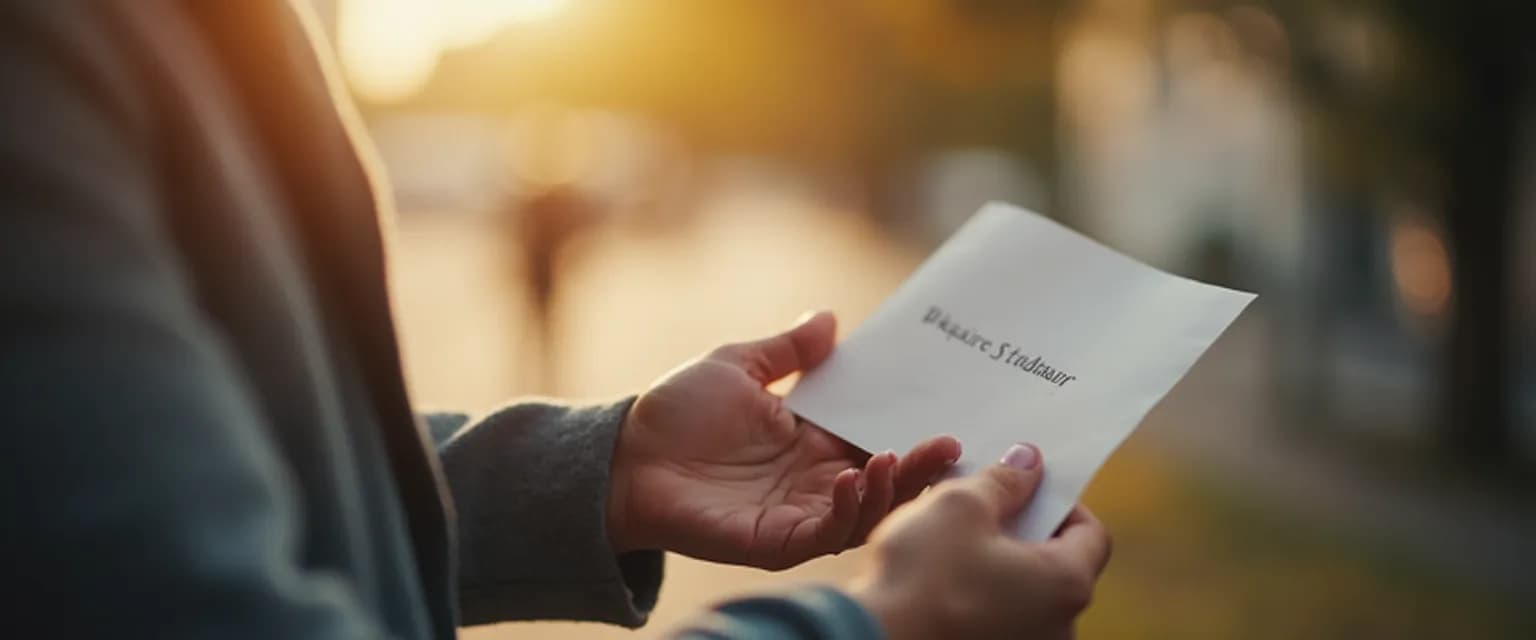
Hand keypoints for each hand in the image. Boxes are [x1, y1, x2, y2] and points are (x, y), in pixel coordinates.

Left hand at [607, 311, 961, 569]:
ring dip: (889, 490)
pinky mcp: (774, 543)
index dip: (910, 430)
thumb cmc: (672, 413)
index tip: (947, 412)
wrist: (621, 456)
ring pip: (863, 513)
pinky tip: (852, 480)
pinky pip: (824, 536)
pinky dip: (845, 511)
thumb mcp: (737, 366)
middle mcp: (811, 483)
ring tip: (897, 459)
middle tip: (951, 446)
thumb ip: (786, 350)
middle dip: (921, 468)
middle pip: (883, 482)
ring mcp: (796, 516)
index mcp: (809, 444)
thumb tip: (829, 318)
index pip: (875, 440)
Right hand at [850, 445, 1111, 639]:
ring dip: (998, 565)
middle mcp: (1058, 627)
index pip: (1092, 533)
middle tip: (984, 509)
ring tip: (954, 543)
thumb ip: (1003, 481)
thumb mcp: (961, 506)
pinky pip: (998, 617)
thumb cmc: (923, 575)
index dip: (1061, 503)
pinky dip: (979, 595)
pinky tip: (942, 580)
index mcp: (1066, 584)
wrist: (870, 637)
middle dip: (1024, 532)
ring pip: (1024, 594)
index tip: (1026, 488)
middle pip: (1057, 565)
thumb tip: (1027, 462)